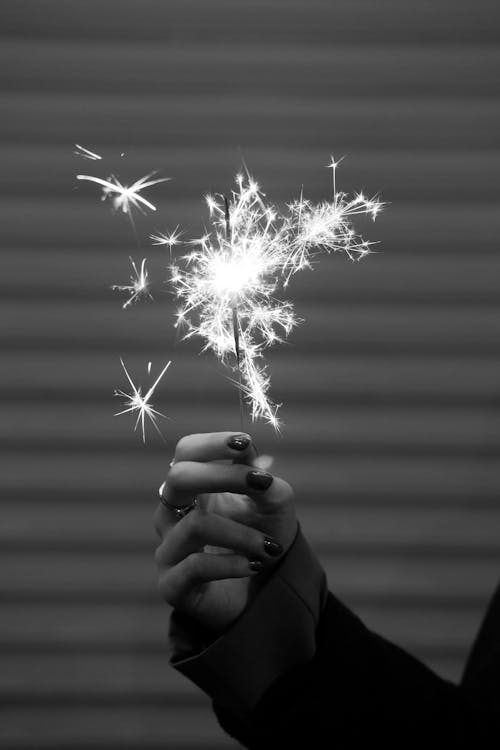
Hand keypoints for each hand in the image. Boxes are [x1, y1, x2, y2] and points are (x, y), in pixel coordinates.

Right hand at [154, 431, 296, 631]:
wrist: (264, 593)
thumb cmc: (263, 536)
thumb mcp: (274, 504)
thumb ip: (263, 480)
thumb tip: (251, 461)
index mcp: (193, 487)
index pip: (186, 452)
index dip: (211, 443)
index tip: (245, 444)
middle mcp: (172, 514)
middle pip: (178, 478)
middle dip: (223, 476)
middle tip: (262, 483)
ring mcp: (168, 549)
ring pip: (197, 525)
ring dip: (243, 533)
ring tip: (271, 548)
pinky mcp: (171, 585)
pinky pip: (196, 566)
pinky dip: (233, 563)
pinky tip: (255, 565)